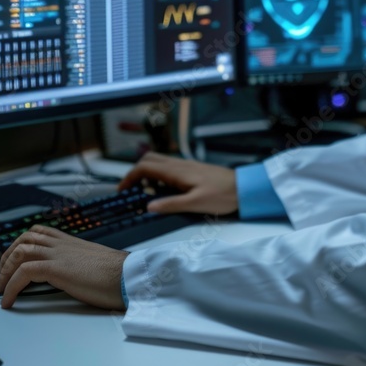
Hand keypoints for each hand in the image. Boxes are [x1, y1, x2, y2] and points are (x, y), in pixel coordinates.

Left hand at [0, 225, 126, 310]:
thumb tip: (77, 276)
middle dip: (7, 256)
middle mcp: (62, 243)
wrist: (129, 275)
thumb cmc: (118, 275)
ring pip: (21, 252)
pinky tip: (7, 301)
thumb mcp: (95, 264)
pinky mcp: (58, 268)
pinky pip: (24, 273)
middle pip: (24, 238)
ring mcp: (59, 254)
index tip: (13, 261)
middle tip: (1, 276)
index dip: (21, 244)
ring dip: (5, 271)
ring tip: (0, 289)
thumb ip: (81, 265)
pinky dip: (10, 287)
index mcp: (71, 242)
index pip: (39, 232)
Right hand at [117, 152, 237, 215]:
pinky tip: (162, 189)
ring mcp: (185, 165)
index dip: (130, 177)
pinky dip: (157, 175)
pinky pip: (168, 167)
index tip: (122, 191)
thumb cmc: (221, 196)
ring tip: (144, 192)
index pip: (145, 167)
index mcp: (176, 171)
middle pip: (148, 159)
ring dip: (146, 173)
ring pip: (158, 162)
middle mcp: (178, 164)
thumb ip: (171, 204)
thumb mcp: (195, 204)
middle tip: (130, 191)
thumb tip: (148, 206)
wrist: (242, 187)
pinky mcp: (191, 169)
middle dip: (135, 172)